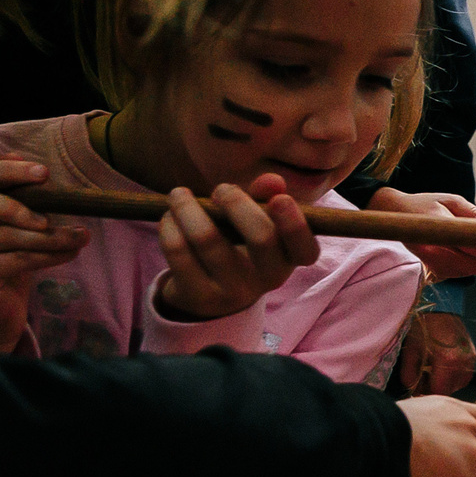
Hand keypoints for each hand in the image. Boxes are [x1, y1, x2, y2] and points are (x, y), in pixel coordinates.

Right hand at [0, 159, 89, 353]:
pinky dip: (47, 253)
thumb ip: (0, 191)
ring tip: (79, 235)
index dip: (3, 171)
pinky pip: (11, 258)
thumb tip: (17, 154)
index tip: (44, 173)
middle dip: (13, 199)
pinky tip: (69, 252)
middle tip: (54, 207)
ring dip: (47, 234)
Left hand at [154, 175, 318, 321]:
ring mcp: (233, 291)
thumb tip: (272, 180)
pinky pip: (179, 252)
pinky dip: (170, 226)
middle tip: (221, 189)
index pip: (306, 250)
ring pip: (209, 239)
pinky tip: (169, 218)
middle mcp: (267, 280)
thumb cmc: (238, 247)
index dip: (295, 225)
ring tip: (179, 195)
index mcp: (288, 259)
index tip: (280, 199)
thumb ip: (265, 198)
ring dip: (189, 208)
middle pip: (261, 237)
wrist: (207, 296)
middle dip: (237, 202)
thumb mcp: (256, 224)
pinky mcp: (199, 296)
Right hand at [363, 187, 475, 279]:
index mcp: (443, 229)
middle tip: (473, 237)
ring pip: (469, 271)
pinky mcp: (431, 271)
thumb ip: (475, 215)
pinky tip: (449, 249)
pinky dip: (459, 264)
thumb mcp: (452, 200)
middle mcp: (436, 251)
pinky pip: (457, 273)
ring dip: (470, 259)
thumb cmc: (427, 204)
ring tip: (456, 240)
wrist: (395, 213)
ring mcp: (432, 264)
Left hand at [396, 309, 475, 395]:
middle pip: (449, 390)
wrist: (439, 308)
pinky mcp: (473, 356)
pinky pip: (464, 375)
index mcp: (447, 360)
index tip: (417, 387)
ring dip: (445, 383)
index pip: (439, 391)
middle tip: (423, 377)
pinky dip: (454, 376)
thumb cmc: (424, 327)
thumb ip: (410, 376)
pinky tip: (443, 366)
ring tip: (433, 370)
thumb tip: (412, 391)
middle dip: (435, 387)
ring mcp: (470, 359)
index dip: (426, 392)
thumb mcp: (411, 352)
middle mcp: (463, 362)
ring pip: (459, 384)